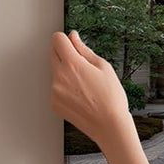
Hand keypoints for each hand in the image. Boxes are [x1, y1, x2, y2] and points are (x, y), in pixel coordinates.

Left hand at [50, 30, 134, 148]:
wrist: (110, 126)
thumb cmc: (111, 98)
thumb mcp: (103, 67)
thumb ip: (84, 49)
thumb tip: (73, 37)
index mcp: (72, 64)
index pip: (57, 39)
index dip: (65, 39)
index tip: (71, 43)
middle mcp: (59, 76)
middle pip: (52, 53)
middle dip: (64, 53)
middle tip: (81, 65)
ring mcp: (54, 91)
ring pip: (55, 72)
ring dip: (65, 72)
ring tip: (84, 85)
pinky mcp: (54, 103)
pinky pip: (56, 88)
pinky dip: (64, 89)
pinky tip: (80, 96)